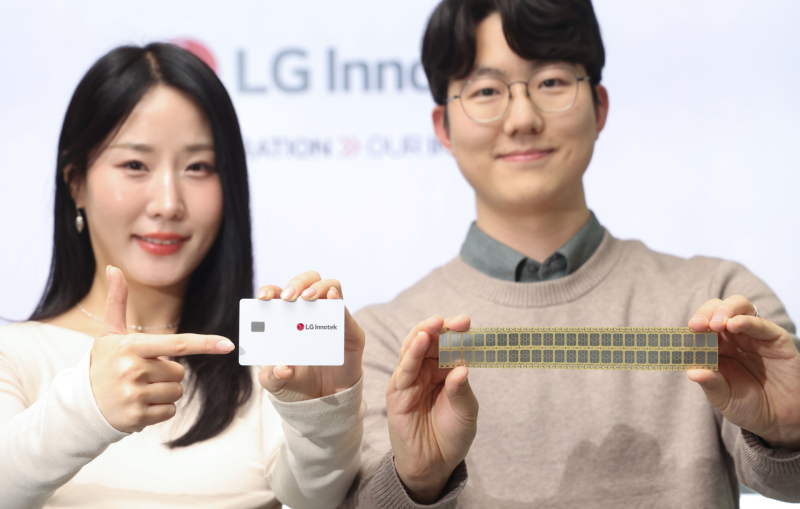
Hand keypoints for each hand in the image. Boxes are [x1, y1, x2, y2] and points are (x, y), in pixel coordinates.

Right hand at [90, 266, 234, 432]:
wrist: (81, 403)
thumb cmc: (103, 363)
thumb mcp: (109, 333)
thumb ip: (117, 301)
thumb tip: (113, 268)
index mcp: (131, 346)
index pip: (177, 344)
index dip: (205, 343)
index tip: (229, 344)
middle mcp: (133, 369)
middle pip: (180, 371)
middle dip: (167, 373)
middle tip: (141, 374)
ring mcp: (134, 394)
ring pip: (177, 391)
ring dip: (164, 391)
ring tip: (139, 389)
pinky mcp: (137, 417)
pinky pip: (170, 410)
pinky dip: (160, 409)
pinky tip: (139, 405)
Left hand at [256, 271, 364, 401]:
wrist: (320, 404)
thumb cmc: (296, 384)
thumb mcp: (275, 383)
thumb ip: (271, 376)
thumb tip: (281, 368)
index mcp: (287, 318)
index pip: (280, 294)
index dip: (271, 291)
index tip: (262, 297)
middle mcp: (310, 313)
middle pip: (308, 282)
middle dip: (297, 283)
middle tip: (288, 297)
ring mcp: (332, 320)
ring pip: (331, 287)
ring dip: (318, 287)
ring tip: (307, 298)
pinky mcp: (350, 333)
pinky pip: (346, 313)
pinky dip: (338, 303)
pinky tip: (331, 299)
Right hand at [387, 315, 477, 503]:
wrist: (434, 465)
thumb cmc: (452, 436)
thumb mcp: (466, 413)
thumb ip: (462, 390)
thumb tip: (463, 367)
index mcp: (445, 370)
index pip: (449, 344)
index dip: (458, 333)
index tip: (468, 324)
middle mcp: (427, 370)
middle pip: (431, 340)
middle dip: (442, 328)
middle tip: (457, 322)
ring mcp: (411, 379)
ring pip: (413, 348)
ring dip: (423, 333)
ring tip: (435, 323)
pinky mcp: (397, 392)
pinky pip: (404, 369)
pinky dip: (411, 353)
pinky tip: (420, 340)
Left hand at [687, 295, 799, 450]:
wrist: (778, 419)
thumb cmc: (747, 406)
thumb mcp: (723, 398)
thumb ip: (710, 383)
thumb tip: (691, 373)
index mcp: (715, 346)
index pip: (702, 325)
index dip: (694, 325)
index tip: (686, 331)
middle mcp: (734, 337)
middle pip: (718, 309)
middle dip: (706, 313)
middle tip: (698, 325)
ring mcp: (754, 336)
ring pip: (739, 307)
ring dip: (725, 311)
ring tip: (716, 324)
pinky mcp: (775, 340)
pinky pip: (761, 324)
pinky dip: (746, 320)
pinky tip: (734, 325)